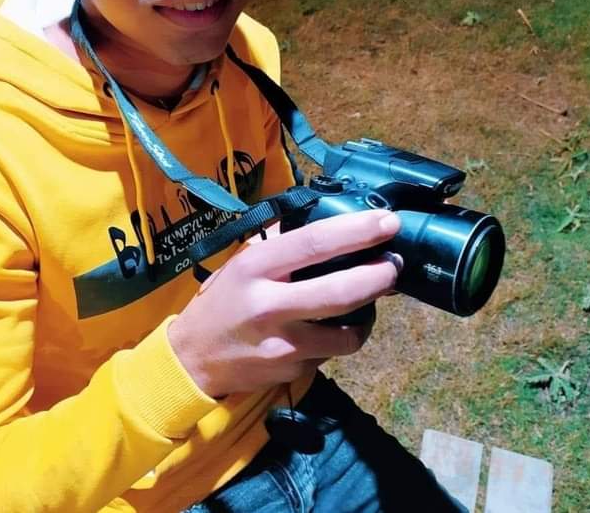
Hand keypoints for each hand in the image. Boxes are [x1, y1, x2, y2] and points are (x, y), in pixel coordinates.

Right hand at [168, 209, 399, 398]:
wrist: (193, 358)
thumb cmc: (222, 300)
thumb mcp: (241, 262)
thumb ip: (277, 242)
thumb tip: (322, 218)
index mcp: (255, 268)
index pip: (313, 244)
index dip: (356, 232)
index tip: (387, 222)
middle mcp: (269, 305)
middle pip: (340, 291)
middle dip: (379, 275)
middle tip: (395, 263)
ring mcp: (282, 344)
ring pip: (347, 332)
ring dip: (369, 312)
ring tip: (371, 296)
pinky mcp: (291, 371)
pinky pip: (332, 352)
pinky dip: (342, 336)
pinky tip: (337, 325)